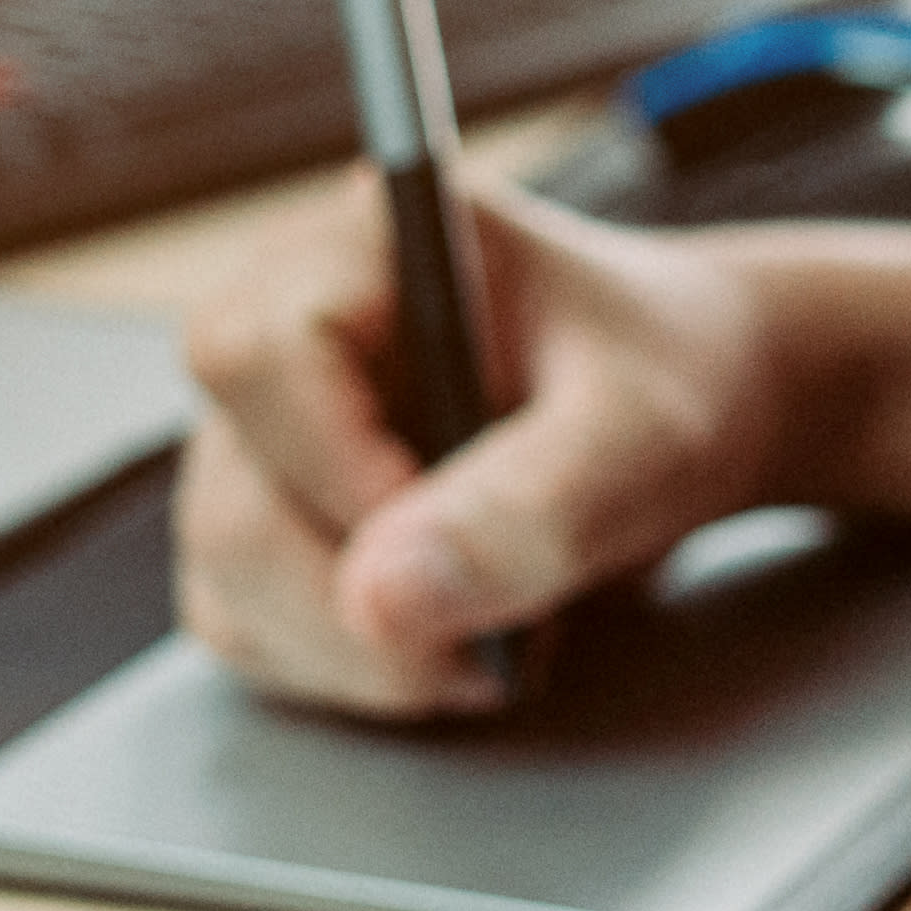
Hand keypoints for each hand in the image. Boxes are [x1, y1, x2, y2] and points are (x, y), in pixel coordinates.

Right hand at [174, 179, 792, 719]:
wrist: (685, 410)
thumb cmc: (671, 385)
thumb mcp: (644, 440)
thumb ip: (530, 508)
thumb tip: (377, 601)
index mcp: (369, 244)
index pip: (257, 356)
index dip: (334, 472)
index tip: (449, 540)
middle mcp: (285, 322)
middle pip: (230, 498)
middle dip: (356, 607)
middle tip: (493, 645)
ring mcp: (261, 427)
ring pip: (225, 576)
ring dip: (356, 653)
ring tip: (494, 642)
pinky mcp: (265, 513)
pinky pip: (244, 622)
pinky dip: (342, 665)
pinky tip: (447, 643)